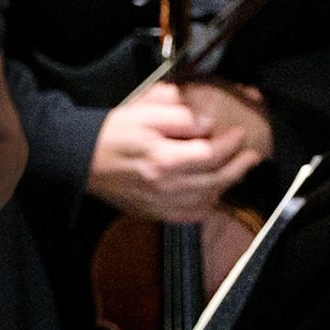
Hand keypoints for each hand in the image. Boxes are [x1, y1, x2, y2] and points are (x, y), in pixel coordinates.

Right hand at [87, 83, 261, 220]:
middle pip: (215, 180)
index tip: (239, 134)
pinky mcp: (151, 211)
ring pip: (206, 201)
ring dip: (225, 186)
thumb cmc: (110, 133)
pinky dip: (205, 207)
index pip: (211, 154)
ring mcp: (158, 202)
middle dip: (239, 168)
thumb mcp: (144, 112)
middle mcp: (164, 185)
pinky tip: (211, 195)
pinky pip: (187, 216)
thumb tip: (205, 124)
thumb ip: (178, 116)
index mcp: (163, 158)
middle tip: (252, 156)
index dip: (230, 144)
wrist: (77, 158)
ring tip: (235, 172)